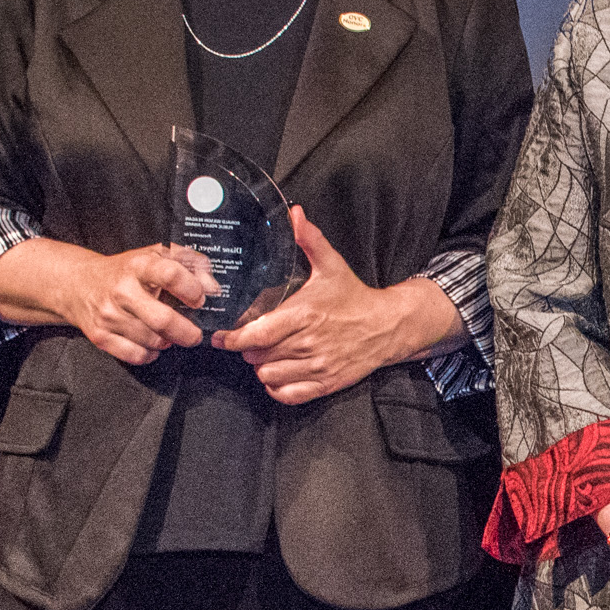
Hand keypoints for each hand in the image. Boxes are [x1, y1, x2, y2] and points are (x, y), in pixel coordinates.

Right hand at [0, 236, 211, 365]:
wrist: (79, 284)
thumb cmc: (128, 271)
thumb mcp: (158, 255)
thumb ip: (192, 264)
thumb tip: (212, 288)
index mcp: (139, 265)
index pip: (170, 274)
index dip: (192, 289)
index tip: (200, 298)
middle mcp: (122, 289)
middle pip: (162, 320)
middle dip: (187, 332)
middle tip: (195, 333)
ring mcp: (109, 315)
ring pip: (153, 341)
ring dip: (168, 341)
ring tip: (168, 333)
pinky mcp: (100, 336)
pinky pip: (137, 356)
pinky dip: (151, 354)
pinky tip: (151, 343)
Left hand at [214, 207, 456, 405]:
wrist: (387, 325)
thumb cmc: (354, 295)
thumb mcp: (332, 264)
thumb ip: (309, 239)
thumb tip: (294, 213)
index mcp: (305, 314)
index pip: (257, 334)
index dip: (234, 338)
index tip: (222, 336)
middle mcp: (309, 343)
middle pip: (259, 357)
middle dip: (248, 350)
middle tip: (250, 340)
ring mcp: (318, 366)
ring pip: (270, 377)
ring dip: (262, 369)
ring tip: (265, 356)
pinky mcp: (326, 383)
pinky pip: (289, 395)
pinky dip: (277, 389)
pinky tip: (277, 376)